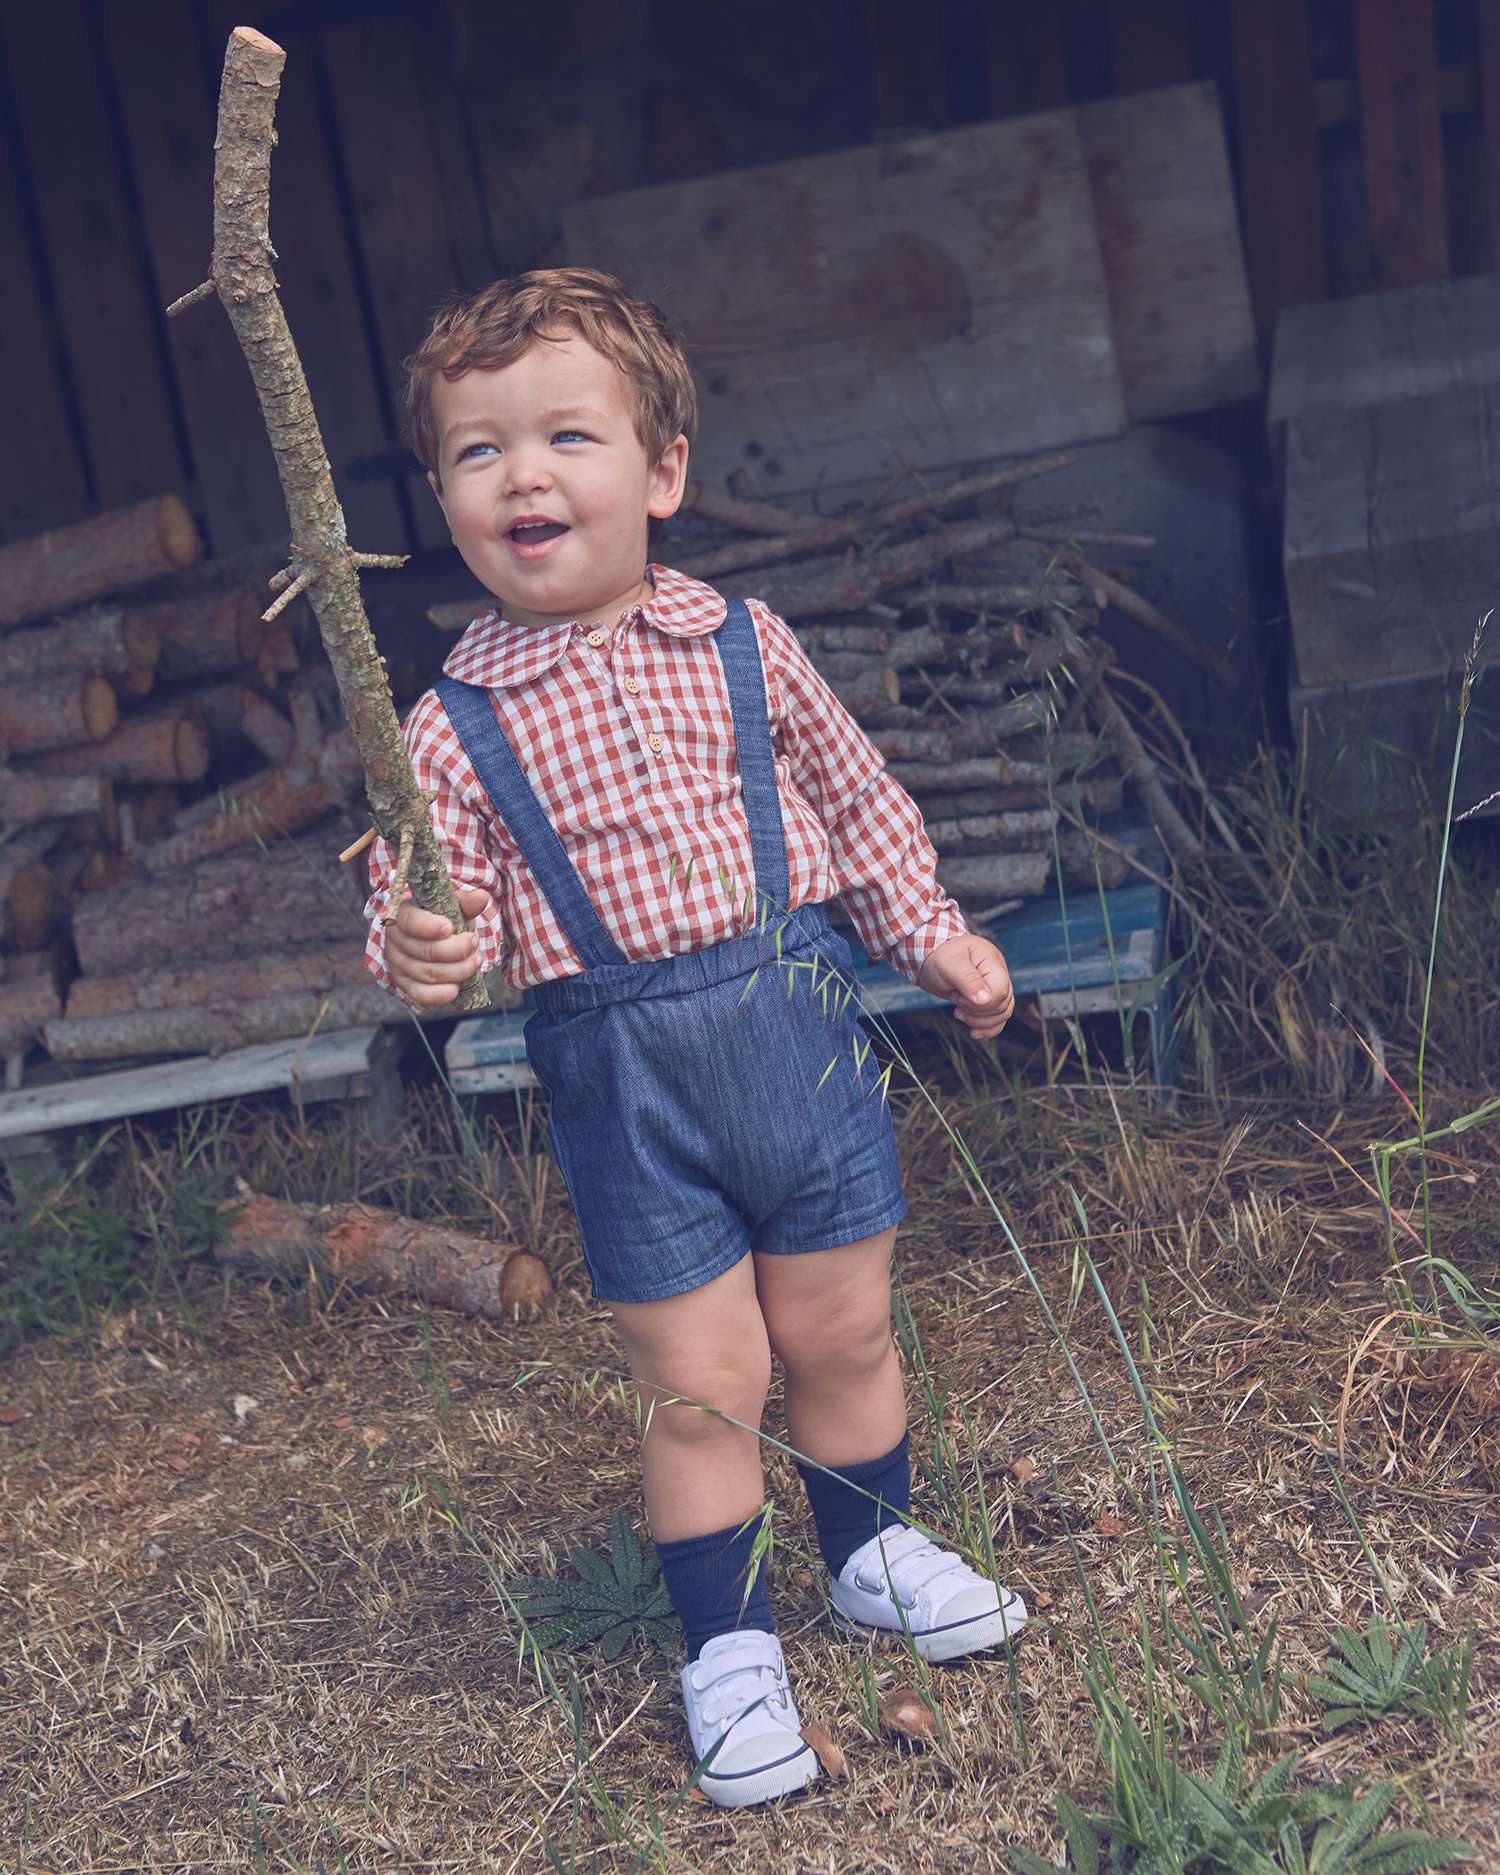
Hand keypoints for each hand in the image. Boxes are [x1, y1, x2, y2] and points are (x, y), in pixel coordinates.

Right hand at [385, 885, 491, 1006]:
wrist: (434, 938)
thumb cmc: (443, 919)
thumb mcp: (453, 906)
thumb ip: (466, 902)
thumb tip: (481, 897)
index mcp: (403, 914)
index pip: (410, 922)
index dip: (429, 927)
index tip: (449, 928)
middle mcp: (395, 940)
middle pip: (426, 951)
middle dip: (458, 950)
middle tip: (474, 943)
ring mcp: (398, 965)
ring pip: (428, 974)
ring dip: (459, 970)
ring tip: (475, 961)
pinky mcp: (405, 985)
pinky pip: (422, 996)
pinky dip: (443, 994)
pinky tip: (457, 986)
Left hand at [917, 933, 1014, 1040]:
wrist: (933, 957)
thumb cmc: (940, 956)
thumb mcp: (950, 964)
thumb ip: (968, 980)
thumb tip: (985, 1000)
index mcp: (992, 961)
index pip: (1001, 991)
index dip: (981, 1003)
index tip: (959, 997)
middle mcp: (998, 974)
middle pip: (1003, 1005)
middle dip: (977, 1013)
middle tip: (957, 1004)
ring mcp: (995, 987)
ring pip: (1002, 1014)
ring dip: (980, 1022)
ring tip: (959, 1012)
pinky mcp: (989, 999)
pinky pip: (998, 1019)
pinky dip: (986, 1029)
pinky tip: (973, 1030)